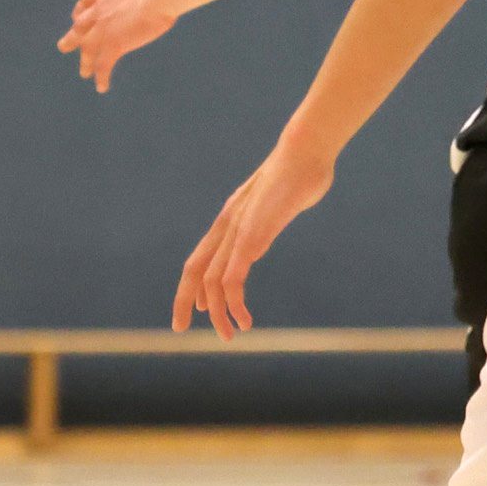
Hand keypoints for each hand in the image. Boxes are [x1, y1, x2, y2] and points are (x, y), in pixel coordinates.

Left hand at [61, 0, 190, 90]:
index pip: (87, 2)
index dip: (81, 11)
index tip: (76, 17)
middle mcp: (100, 11)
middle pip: (80, 27)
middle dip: (72, 38)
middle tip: (63, 47)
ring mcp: (104, 29)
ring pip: (88, 49)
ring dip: (86, 62)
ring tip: (83, 73)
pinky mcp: (113, 45)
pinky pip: (104, 65)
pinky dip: (101, 77)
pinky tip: (101, 87)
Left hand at [172, 139, 336, 334]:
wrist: (305, 151)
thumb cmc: (302, 170)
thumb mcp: (282, 199)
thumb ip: (277, 209)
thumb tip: (290, 203)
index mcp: (231, 218)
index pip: (200, 257)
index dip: (193, 286)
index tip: (197, 309)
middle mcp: (227, 226)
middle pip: (194, 270)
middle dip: (183, 301)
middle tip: (181, 328)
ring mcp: (237, 231)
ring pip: (212, 281)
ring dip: (218, 313)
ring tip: (232, 334)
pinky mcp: (251, 236)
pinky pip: (233, 277)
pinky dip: (234, 303)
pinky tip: (245, 320)